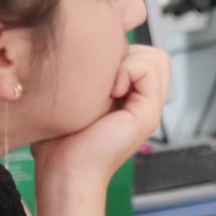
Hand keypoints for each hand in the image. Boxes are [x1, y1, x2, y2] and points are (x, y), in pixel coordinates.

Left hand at [31, 44, 170, 186]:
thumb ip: (86, 72)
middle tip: (101, 79)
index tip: (92, 71)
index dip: (120, 51)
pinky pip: (150, 69)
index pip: (142, 55)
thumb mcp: (74, 97)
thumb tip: (84, 43)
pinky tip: (110, 92)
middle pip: (153, 55)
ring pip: (156, 58)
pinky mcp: (150, 114)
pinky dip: (127, 71)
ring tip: (106, 87)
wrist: (65, 172)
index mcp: (130, 98)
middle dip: (126, 54)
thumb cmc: (59, 140)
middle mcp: (144, 102)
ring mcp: (150, 108)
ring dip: (127, 62)